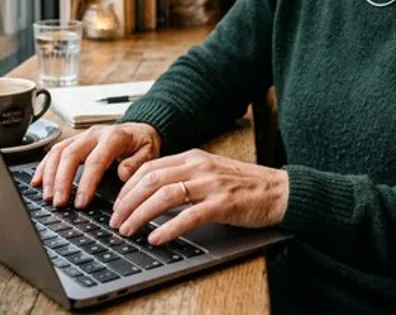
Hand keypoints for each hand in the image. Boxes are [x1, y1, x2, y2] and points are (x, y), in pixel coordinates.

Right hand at [31, 122, 161, 208]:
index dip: (86, 183)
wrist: (139, 130)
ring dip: (50, 175)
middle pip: (71, 155)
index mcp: (113, 137)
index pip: (95, 160)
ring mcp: (82, 136)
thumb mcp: (149, 153)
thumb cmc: (142, 144)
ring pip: (59, 152)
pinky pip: (54, 151)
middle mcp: (94, 134)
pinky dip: (43, 166)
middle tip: (59, 202)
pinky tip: (37, 181)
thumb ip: (138, 163)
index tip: (81, 202)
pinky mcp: (74, 141)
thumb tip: (123, 173)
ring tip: (47, 196)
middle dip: (61, 180)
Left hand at [109, 149, 288, 244]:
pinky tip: (156, 238)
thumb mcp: (210, 172)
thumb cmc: (245, 185)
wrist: (280, 190)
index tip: (116, 204)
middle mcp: (199, 166)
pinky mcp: (223, 204)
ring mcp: (211, 184)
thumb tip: (151, 193)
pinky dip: (168, 228)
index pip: (150, 168)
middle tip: (115, 220)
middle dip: (127, 202)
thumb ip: (184, 177)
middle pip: (151, 180)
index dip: (127, 187)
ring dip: (140, 214)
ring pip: (165, 196)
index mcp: (192, 157)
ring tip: (128, 230)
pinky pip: (189, 216)